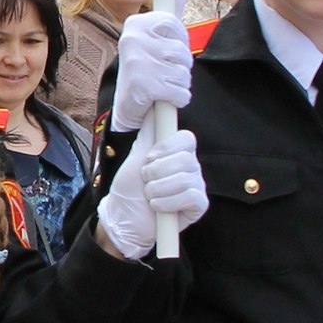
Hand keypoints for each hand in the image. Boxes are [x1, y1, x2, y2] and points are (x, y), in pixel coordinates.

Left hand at [97, 122, 207, 260]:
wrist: (123, 217)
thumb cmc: (129, 187)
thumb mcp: (136, 155)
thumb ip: (149, 131)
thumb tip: (154, 105)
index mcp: (178, 152)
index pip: (186, 138)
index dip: (165, 149)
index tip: (149, 158)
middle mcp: (191, 166)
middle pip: (184, 159)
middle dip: (155, 172)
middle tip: (145, 180)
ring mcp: (196, 185)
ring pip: (185, 179)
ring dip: (157, 189)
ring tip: (149, 195)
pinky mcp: (199, 205)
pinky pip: (190, 197)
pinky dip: (167, 202)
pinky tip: (158, 206)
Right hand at [109, 11, 193, 128]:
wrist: (126, 104)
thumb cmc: (146, 66)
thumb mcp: (155, 36)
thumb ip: (170, 9)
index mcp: (136, 23)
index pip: (174, 24)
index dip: (178, 39)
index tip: (168, 46)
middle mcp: (132, 39)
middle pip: (181, 49)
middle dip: (180, 63)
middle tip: (163, 69)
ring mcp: (136, 62)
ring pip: (183, 72)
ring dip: (179, 82)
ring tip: (161, 83)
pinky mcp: (143, 86)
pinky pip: (180, 92)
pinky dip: (178, 98)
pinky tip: (162, 97)